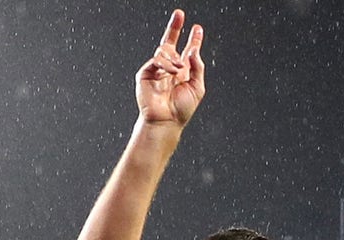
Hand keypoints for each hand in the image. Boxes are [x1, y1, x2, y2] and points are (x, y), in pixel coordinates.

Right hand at [136, 9, 205, 126]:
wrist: (166, 121)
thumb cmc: (181, 110)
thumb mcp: (197, 87)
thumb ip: (197, 67)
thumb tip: (194, 50)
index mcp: (183, 71)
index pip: (188, 51)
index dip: (193, 39)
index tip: (198, 29)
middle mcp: (169, 68)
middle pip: (171, 42)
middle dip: (175, 27)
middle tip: (179, 14)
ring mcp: (157, 70)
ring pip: (164, 51)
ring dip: (174, 58)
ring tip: (179, 69)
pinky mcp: (145, 74)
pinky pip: (156, 60)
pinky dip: (166, 64)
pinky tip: (172, 72)